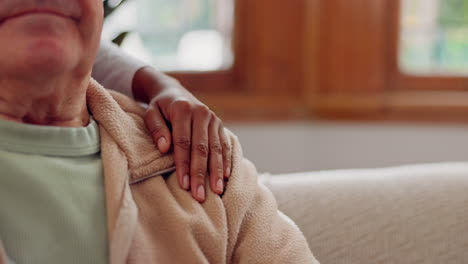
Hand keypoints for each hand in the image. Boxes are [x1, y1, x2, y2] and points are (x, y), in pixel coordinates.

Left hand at [133, 67, 231, 202]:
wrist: (174, 91)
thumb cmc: (160, 107)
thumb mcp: (151, 113)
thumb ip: (156, 129)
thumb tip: (164, 147)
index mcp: (183, 109)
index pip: (183, 142)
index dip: (184, 164)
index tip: (183, 185)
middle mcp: (201, 113)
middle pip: (202, 148)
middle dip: (200, 173)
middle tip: (200, 195)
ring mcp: (213, 118)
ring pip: (216, 148)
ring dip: (216, 171)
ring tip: (216, 191)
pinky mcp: (219, 124)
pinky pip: (224, 145)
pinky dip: (226, 161)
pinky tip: (225, 177)